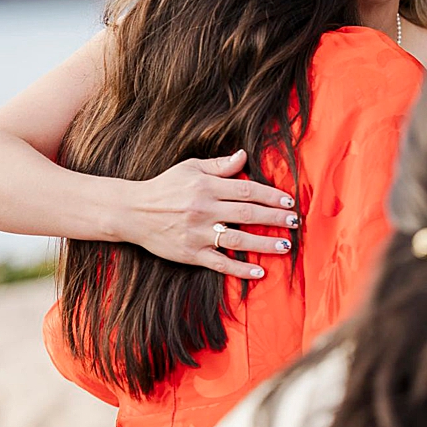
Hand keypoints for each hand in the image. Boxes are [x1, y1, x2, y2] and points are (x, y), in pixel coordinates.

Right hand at [121, 149, 300, 278]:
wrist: (131, 212)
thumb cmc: (164, 187)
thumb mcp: (190, 168)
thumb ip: (219, 165)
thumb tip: (244, 156)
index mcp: (206, 187)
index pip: (246, 190)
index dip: (271, 195)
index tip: (288, 200)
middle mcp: (203, 209)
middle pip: (247, 213)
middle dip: (275, 218)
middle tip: (295, 222)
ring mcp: (197, 233)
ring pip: (238, 238)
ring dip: (264, 243)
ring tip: (285, 245)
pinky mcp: (190, 254)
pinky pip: (219, 263)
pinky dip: (240, 268)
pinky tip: (259, 271)